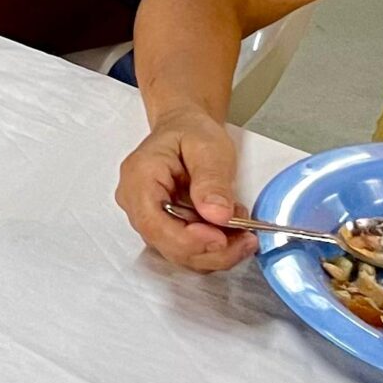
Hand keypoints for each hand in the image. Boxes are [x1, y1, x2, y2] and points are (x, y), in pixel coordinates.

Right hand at [113, 107, 255, 271]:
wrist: (185, 129)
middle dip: (210, 250)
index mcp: (139, 178)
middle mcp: (136, 204)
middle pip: (167, 244)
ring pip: (180, 253)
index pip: (153, 223)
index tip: (222, 238)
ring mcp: (149, 219)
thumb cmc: (191, 132)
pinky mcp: (165, 230)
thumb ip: (212, 180)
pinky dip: (214, 249)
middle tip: (247, 239)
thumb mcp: (208, 147)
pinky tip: (233, 233)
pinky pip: (188, 250)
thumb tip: (218, 215)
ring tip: (245, 231)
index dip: (187, 240)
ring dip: (216, 252)